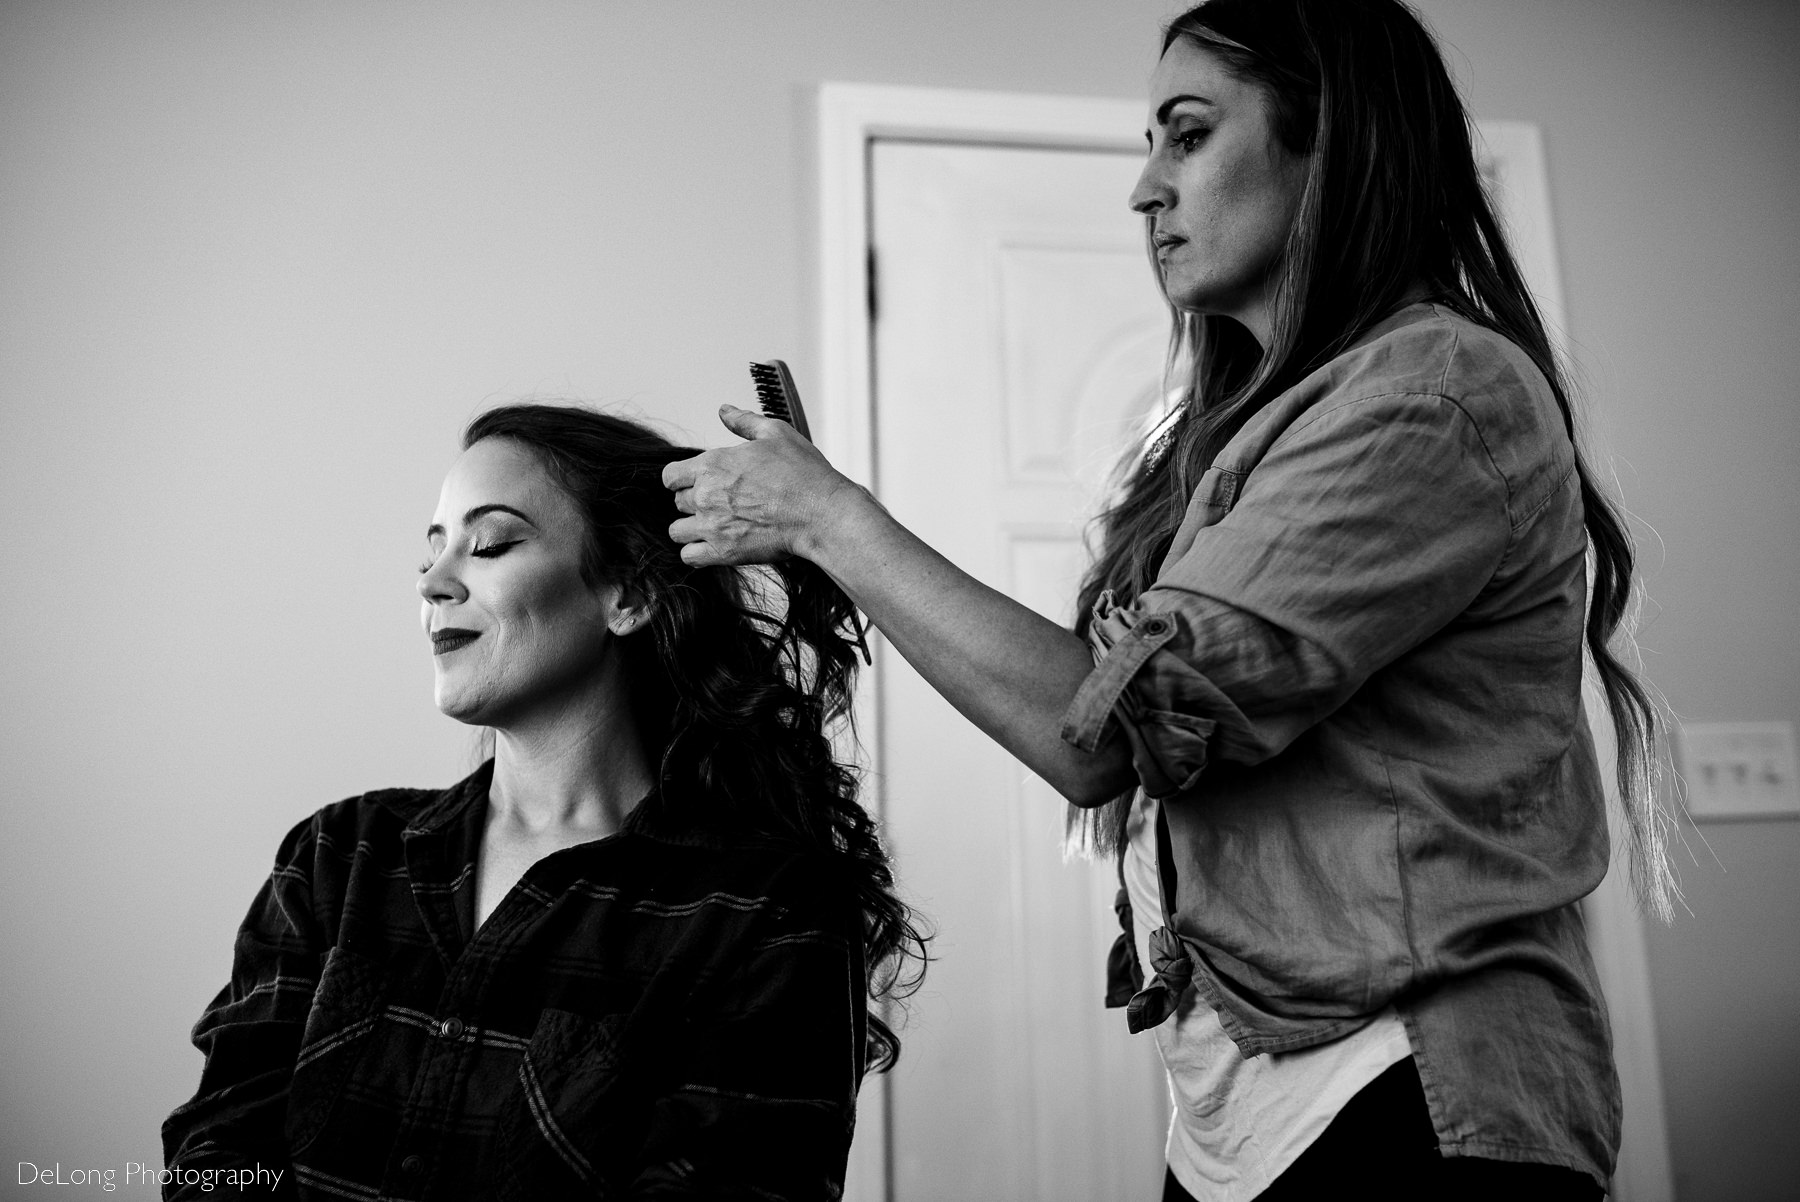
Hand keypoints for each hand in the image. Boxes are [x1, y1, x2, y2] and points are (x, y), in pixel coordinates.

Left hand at [662, 405, 859, 567]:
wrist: (822, 513)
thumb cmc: (803, 475)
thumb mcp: (776, 434)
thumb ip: (744, 421)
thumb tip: (724, 411)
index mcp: (712, 464)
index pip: (670, 475)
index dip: (682, 478)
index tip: (697, 482)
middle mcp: (705, 495)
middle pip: (678, 501)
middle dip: (695, 501)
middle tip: (721, 504)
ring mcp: (712, 525)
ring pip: (678, 530)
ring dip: (692, 528)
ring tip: (716, 526)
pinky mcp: (723, 552)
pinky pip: (690, 556)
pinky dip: (698, 552)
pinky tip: (715, 545)